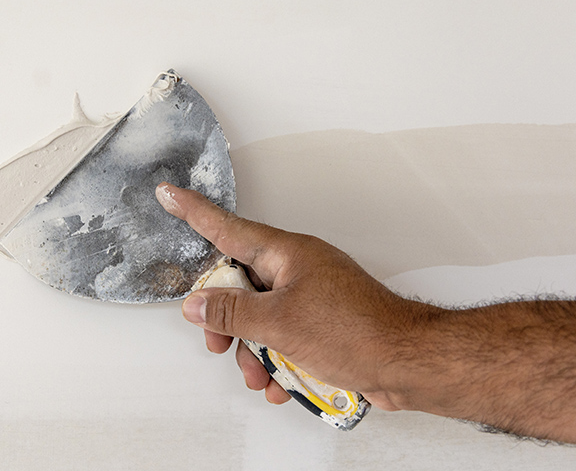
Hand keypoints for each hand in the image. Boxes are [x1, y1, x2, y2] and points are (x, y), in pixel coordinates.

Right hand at [155, 182, 436, 410]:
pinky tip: (282, 381)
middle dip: (226, 321)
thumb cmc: (357, 331)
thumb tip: (198, 304)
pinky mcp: (320, 324)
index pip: (227, 228)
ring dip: (253, 351)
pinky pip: (282, 337)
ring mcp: (309, 297)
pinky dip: (277, 361)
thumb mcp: (279, 323)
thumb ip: (232, 313)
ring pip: (259, 318)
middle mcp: (295, 270)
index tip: (169, 195)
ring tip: (261, 374)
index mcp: (285, 254)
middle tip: (218, 343)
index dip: (193, 212)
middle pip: (239, 284)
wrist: (408, 363)